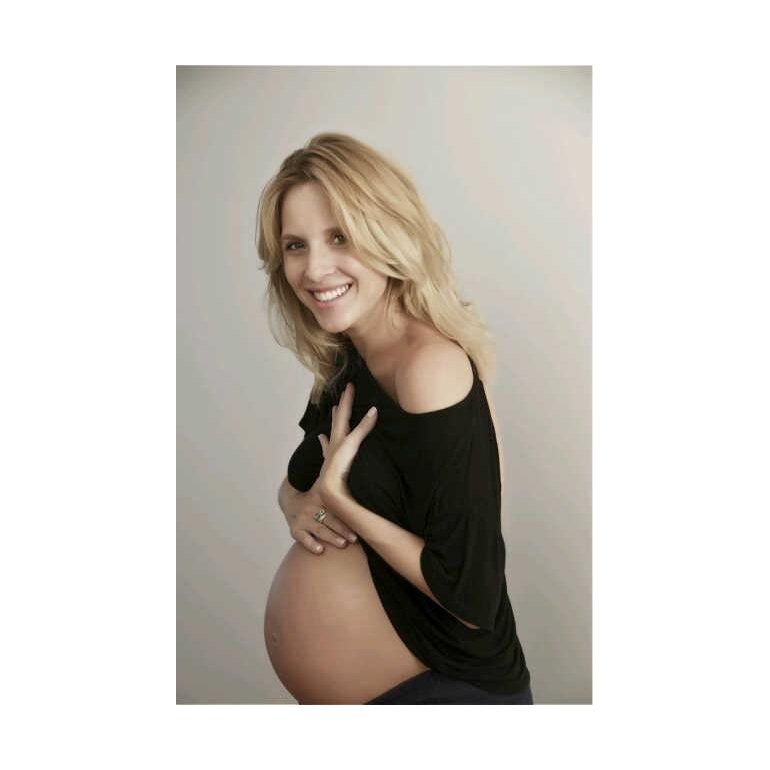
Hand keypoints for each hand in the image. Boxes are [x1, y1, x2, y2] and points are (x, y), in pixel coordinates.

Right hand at [282, 480, 358, 554]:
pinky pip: (303, 538)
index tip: (358, 520)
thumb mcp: (322, 485)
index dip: (346, 513)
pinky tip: (320, 550)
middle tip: (354, 538)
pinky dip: (310, 544)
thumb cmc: (314, 495)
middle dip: (342, 529)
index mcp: (320, 496)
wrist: (289, 500)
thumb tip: (354, 469)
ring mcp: (303, 519)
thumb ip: (336, 480)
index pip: (335, 505)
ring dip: (331, 537)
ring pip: (319, 529)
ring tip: (342, 544)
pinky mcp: (296, 530)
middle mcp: (311, 507)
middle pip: (329, 519)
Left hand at [317, 381, 377, 501]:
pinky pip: (326, 447)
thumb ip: (363, 428)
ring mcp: (331, 451)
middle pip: (338, 419)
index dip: (347, 398)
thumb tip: (373, 409)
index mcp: (340, 435)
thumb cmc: (339, 466)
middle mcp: (334, 440)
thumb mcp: (353, 444)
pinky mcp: (330, 462)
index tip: (350, 384)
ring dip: (334, 419)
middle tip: (343, 392)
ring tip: (332, 409)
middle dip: (341, 405)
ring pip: (332, 430)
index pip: (344, 412)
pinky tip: (320, 437)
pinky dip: (324, 440)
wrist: (329, 489)